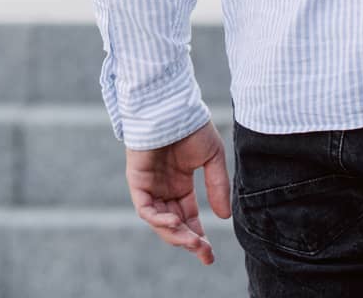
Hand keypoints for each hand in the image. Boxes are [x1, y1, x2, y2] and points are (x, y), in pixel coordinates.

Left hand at [125, 120, 231, 265]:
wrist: (173, 108)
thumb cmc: (193, 127)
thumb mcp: (213, 158)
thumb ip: (217, 185)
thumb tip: (224, 217)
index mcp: (181, 185)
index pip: (188, 217)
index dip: (198, 236)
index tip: (209, 254)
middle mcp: (164, 190)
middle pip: (174, 225)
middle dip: (188, 241)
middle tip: (204, 253)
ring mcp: (150, 188)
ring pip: (160, 221)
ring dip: (175, 234)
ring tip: (192, 241)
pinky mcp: (138, 183)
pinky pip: (146, 209)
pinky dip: (159, 219)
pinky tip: (174, 223)